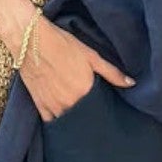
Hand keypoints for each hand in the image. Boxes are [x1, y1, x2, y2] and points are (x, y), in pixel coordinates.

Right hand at [18, 17, 135, 120]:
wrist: (31, 40)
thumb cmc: (62, 44)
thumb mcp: (91, 56)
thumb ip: (112, 72)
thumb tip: (131, 83)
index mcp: (84, 92)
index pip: (99, 111)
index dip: (103, 112)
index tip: (107, 113)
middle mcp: (69, 103)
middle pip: (83, 118)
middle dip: (89, 118)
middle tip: (95, 117)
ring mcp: (53, 106)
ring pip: (68, 122)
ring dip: (74, 120)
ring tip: (80, 119)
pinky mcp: (39, 105)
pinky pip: (50, 122)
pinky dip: (58, 121)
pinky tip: (64, 118)